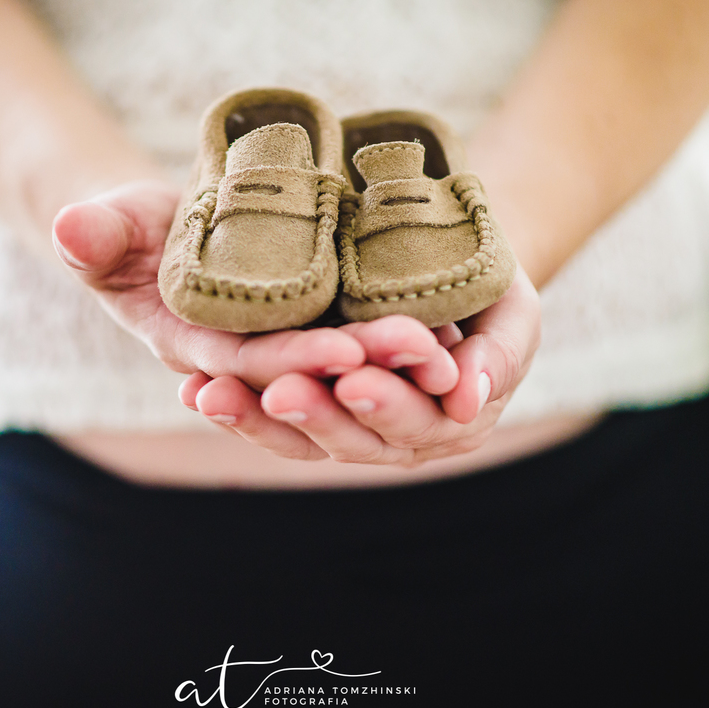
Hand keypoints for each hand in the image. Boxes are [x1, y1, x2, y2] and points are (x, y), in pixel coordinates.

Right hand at [51, 181, 440, 389]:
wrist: (163, 232)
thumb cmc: (134, 228)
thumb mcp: (115, 223)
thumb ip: (97, 233)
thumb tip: (70, 226)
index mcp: (196, 350)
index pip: (248, 366)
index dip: (293, 361)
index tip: (343, 348)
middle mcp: (246, 364)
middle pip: (310, 376)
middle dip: (363, 369)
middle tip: (418, 347)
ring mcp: (283, 350)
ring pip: (340, 374)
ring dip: (391, 367)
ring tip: (442, 347)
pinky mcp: (312, 333)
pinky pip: (359, 351)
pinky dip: (397, 348)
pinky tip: (449, 336)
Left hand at [182, 267, 540, 466]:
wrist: (449, 269)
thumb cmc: (491, 286)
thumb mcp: (515, 310)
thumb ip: (502, 353)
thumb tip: (469, 397)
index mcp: (450, 422)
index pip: (415, 422)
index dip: (386, 404)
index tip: (354, 382)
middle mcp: (395, 437)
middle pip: (350, 438)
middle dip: (313, 415)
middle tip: (278, 391)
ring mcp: (348, 426)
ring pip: (300, 437)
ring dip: (255, 419)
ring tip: (212, 395)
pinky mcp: (309, 406)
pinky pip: (270, 417)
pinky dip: (234, 406)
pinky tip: (194, 390)